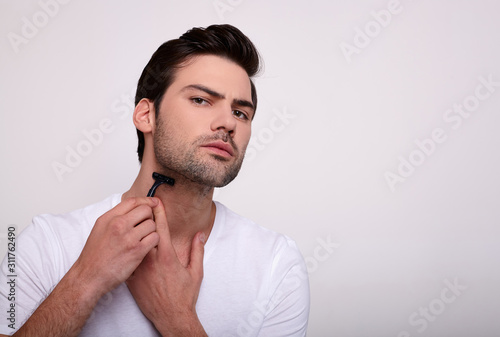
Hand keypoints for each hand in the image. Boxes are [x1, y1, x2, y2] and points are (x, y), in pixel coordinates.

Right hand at [73, 197, 160, 297]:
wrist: (89, 276)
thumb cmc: (94, 256)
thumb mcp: (100, 229)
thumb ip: (115, 217)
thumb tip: (132, 209)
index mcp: (109, 218)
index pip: (133, 201)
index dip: (146, 201)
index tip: (153, 202)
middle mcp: (118, 225)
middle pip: (145, 210)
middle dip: (149, 217)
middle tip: (145, 226)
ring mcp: (128, 237)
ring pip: (152, 224)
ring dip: (151, 231)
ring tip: (144, 238)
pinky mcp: (137, 251)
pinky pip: (155, 238)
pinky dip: (153, 241)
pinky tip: (147, 246)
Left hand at [126, 199, 206, 335]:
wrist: (171, 317)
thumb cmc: (183, 297)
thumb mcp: (196, 272)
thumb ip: (197, 251)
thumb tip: (199, 235)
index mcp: (167, 255)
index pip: (161, 227)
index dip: (158, 212)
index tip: (156, 201)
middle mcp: (151, 260)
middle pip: (144, 231)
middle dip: (144, 217)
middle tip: (143, 206)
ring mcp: (139, 269)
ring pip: (133, 244)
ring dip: (134, 232)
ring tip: (133, 223)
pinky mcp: (132, 279)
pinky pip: (128, 260)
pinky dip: (128, 251)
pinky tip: (126, 245)